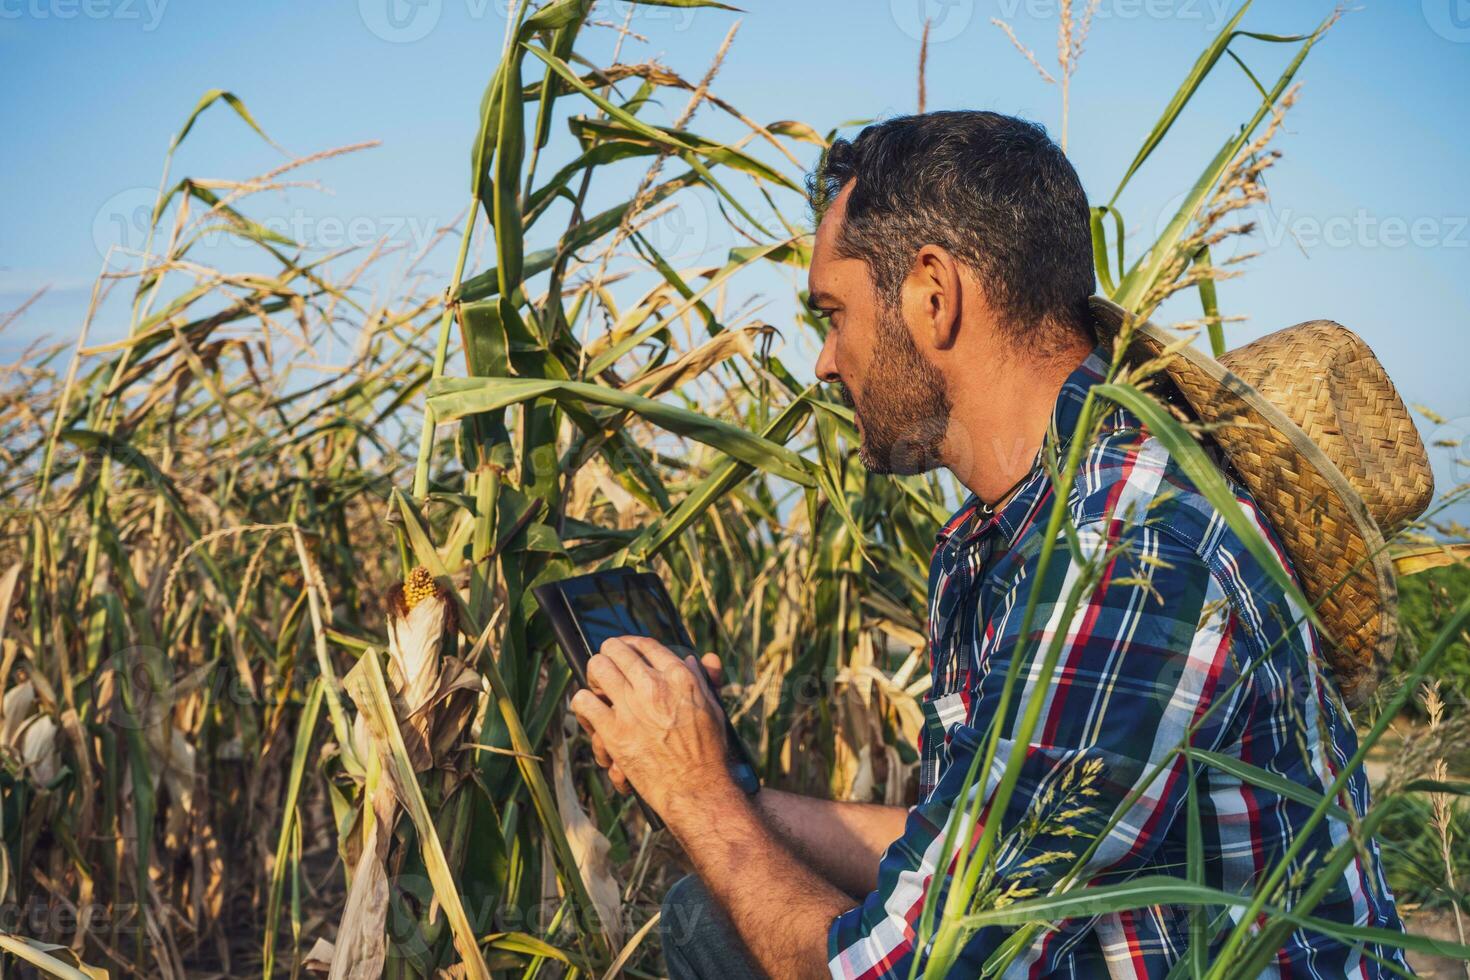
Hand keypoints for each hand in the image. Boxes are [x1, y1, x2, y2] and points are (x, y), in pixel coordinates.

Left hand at [570, 638, 732, 819]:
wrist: (696, 789)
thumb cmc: (708, 751)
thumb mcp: (713, 708)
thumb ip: (705, 679)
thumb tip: (699, 658)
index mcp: (679, 677)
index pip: (646, 644)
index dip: (632, 644)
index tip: (627, 651)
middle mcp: (653, 686)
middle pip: (616, 649)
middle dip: (610, 655)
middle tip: (610, 667)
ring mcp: (630, 707)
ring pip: (596, 668)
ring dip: (595, 676)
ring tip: (599, 687)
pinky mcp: (613, 732)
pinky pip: (583, 702)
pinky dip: (584, 705)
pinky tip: (590, 713)